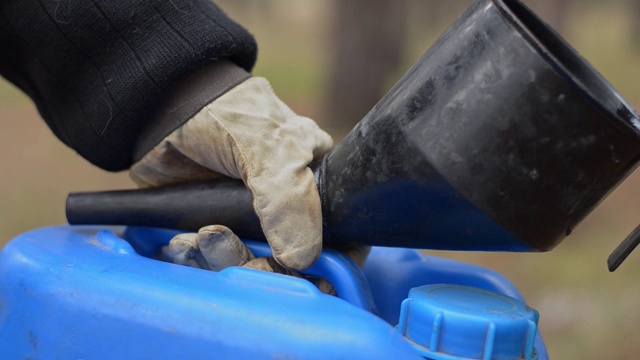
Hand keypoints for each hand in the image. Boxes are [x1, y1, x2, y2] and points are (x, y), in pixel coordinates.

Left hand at [130, 77, 332, 270]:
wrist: (160, 106)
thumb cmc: (223, 112)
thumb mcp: (268, 147)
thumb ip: (290, 200)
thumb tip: (302, 260)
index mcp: (315, 180)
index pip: (340, 235)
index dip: (327, 263)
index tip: (305, 279)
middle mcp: (286, 204)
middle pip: (290, 261)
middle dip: (260, 265)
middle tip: (234, 256)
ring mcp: (247, 217)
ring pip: (248, 263)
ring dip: (222, 260)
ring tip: (200, 238)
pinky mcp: (213, 224)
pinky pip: (211, 260)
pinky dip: (198, 258)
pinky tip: (183, 242)